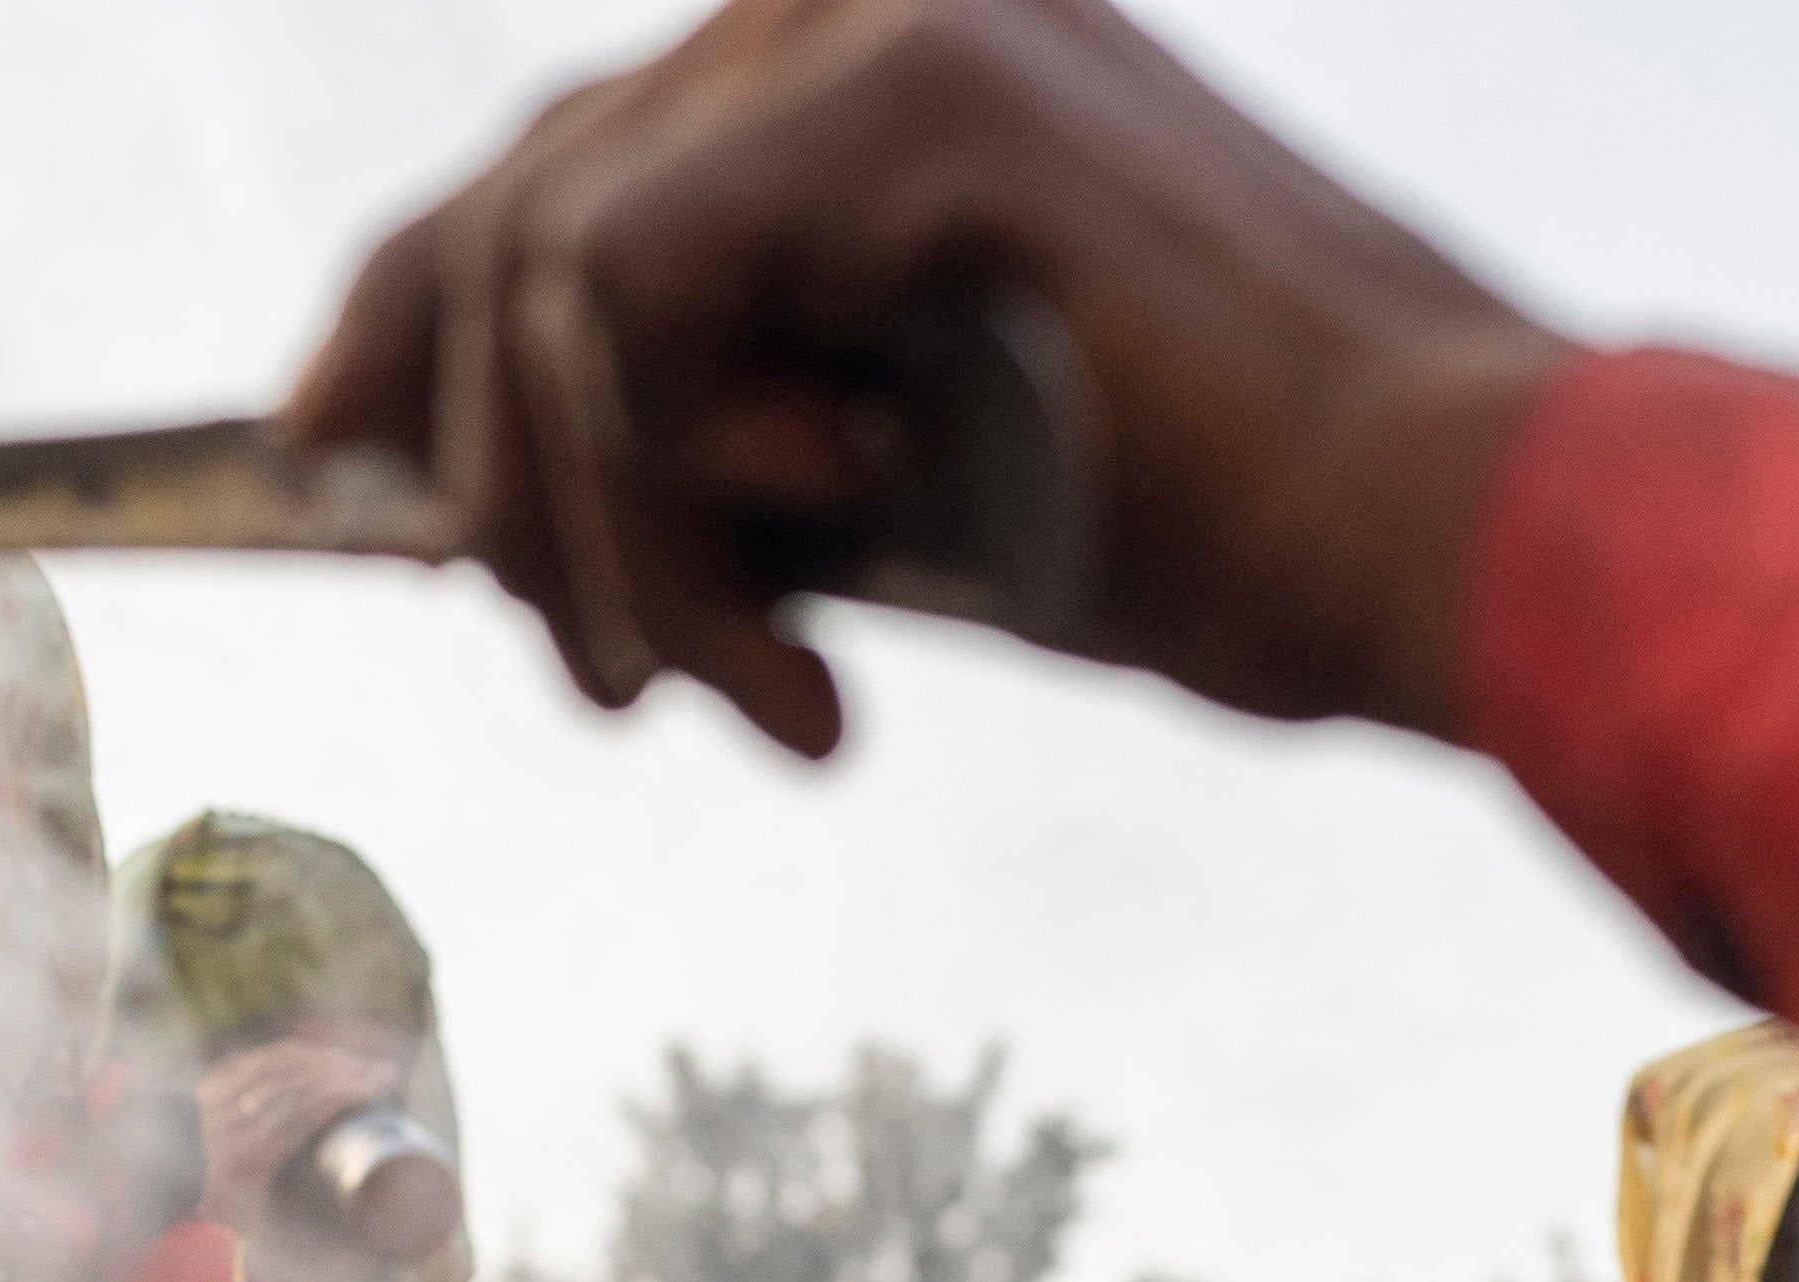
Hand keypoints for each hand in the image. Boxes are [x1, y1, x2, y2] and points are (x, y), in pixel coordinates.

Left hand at [195, 1027, 445, 1281]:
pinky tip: (310, 1056)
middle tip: (380, 1071)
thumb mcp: (248, 1238)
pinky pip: (251, 1060)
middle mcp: (233, 1120)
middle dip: (344, 1070)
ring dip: (320, 1059)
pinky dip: (287, 1055)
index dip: (345, 1093)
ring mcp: (217, 1097)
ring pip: (275, 1064)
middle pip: (296, 1081)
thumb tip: (345, 1272)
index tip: (379, 1084)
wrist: (142, 1189)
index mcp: (248, 1156)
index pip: (304, 1111)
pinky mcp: (206, 1086)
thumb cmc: (203, 1215)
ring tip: (354, 1062)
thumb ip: (292, 1255)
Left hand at [289, 0, 1575, 750]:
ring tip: (728, 698)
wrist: (1473, 543)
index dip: (410, 319)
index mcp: (901, 58)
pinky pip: (619, 305)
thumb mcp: (936, 485)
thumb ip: (746, 446)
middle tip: (600, 682)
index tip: (325, 463)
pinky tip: (793, 660)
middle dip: (492, 473)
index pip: (578, 166)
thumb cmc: (1262, 545)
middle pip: (524, 196)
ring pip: (552, 272)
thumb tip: (507, 508)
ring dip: (598, 535)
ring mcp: (884, 24)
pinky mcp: (899, 106)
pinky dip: (654, 509)